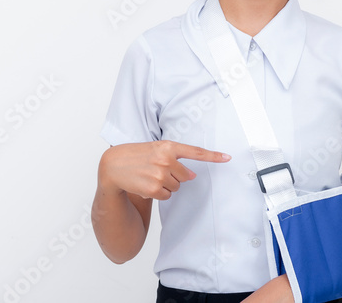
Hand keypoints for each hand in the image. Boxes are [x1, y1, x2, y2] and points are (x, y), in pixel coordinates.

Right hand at [99, 140, 230, 200]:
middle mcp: (166, 159)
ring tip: (149, 176)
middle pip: (186, 176)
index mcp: (168, 146)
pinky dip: (159, 194)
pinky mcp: (155, 189)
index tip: (227, 158)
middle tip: (157, 171)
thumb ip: (175, 158)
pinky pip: (167, 196)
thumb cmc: (135, 156)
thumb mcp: (155, 149)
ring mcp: (161, 174)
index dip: (213, 156)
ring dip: (165, 185)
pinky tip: (146, 185)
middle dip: (175, 176)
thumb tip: (192, 175)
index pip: (195, 152)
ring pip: (176, 187)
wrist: (113, 165)